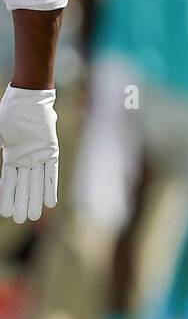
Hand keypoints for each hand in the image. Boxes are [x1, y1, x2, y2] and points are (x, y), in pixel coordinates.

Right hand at [0, 85, 58, 222]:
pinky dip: (50, 187)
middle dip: (21, 202)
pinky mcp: (51, 151)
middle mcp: (26, 159)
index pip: (8, 182)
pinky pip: (51, 172)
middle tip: (20, 220)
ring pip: (36, 183)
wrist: (28, 98)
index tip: (4, 213)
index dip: (7, 197)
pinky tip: (50, 202)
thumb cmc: (10, 112)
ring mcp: (39, 156)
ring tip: (34, 216)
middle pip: (23, 186)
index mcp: (11, 156)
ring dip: (35, 199)